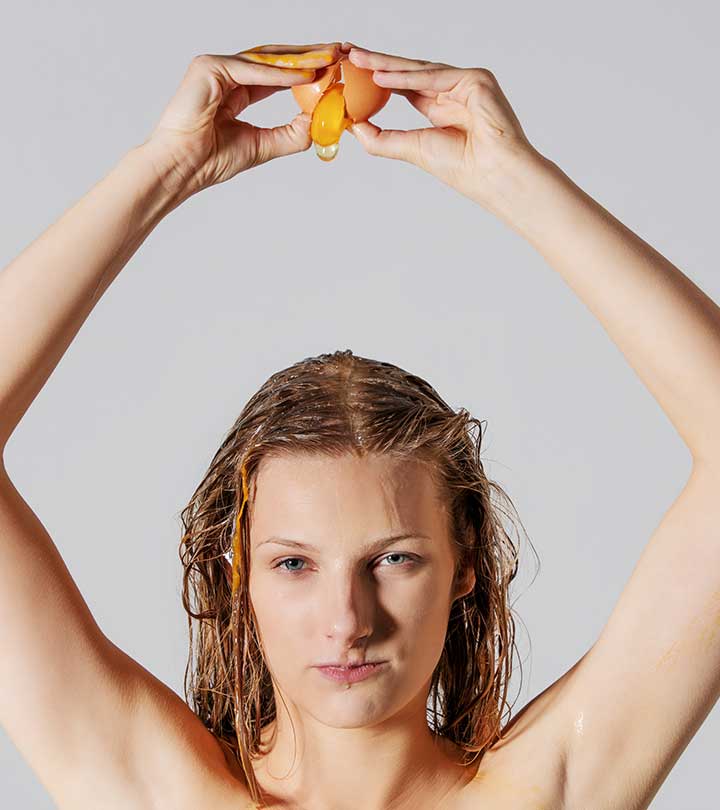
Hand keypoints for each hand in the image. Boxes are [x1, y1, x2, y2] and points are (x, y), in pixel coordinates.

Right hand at [141, 43, 342, 196]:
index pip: (277, 76)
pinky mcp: (209, 68)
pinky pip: (252, 69)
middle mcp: (226, 75)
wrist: (184, 167)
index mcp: (236, 92)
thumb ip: (291, 134)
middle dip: (308, 56)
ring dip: (300, 60)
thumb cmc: (211, 161)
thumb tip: (319, 123)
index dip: (305, 71)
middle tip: (337, 53)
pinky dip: (280, 74)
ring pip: (266, 60)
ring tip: (328, 60)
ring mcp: (216, 68)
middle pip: (274, 60)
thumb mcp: (263, 145)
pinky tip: (305, 75)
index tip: (332, 70)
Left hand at [340, 42, 545, 214]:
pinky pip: (435, 76)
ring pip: (419, 69)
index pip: (405, 86)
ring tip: (358, 60)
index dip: (378, 78)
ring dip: (386, 65)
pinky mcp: (476, 80)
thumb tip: (354, 128)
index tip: (353, 72)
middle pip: (408, 72)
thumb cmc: (463, 168)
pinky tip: (381, 76)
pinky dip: (407, 76)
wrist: (493, 175)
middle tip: (349, 55)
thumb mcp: (412, 149)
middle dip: (377, 63)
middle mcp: (453, 92)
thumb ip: (382, 139)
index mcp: (441, 108)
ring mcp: (465, 83)